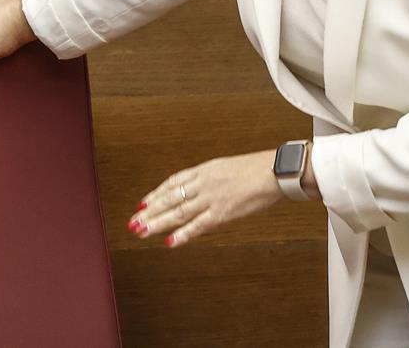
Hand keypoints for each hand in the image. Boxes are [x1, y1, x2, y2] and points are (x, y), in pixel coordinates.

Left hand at [130, 151, 284, 247]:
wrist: (275, 171)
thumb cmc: (257, 169)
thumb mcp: (227, 167)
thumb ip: (212, 178)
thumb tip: (202, 187)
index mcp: (203, 170)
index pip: (172, 183)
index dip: (156, 194)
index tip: (142, 204)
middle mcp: (203, 183)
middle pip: (169, 198)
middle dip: (150, 211)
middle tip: (133, 222)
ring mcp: (211, 197)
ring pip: (178, 212)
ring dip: (158, 222)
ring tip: (141, 231)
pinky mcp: (223, 212)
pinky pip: (199, 225)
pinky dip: (183, 234)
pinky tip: (169, 241)